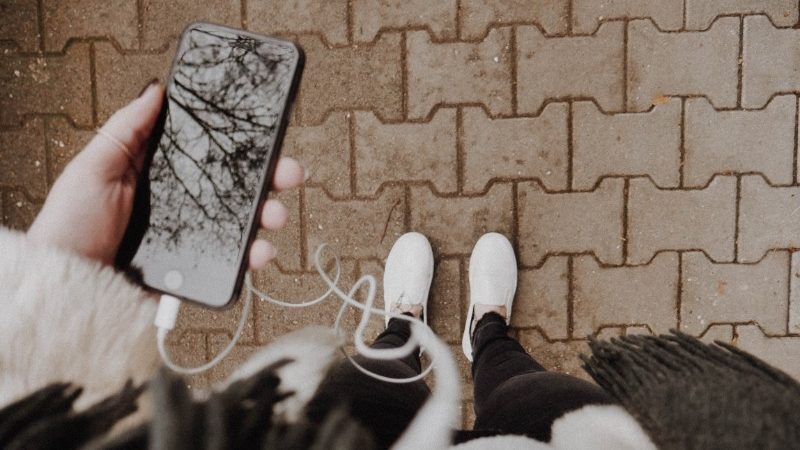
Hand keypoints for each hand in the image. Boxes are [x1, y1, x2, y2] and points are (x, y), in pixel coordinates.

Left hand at [27, 82, 303, 269]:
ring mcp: (193, 238)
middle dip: (271, 178)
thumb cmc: (72, 225)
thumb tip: (156, 90)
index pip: (211, 155)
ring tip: (276, 215)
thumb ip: (127, 130)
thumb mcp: (93, 167)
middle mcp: (184, 205)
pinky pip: (234, 262)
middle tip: (289, 173)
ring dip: (269, 216)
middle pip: (238, 188)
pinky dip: (254, 257)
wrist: (68, 286)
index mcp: (163, 177)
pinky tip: (260, 251)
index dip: (242, 146)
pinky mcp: (198, 271)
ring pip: (244, 224)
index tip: (268, 135)